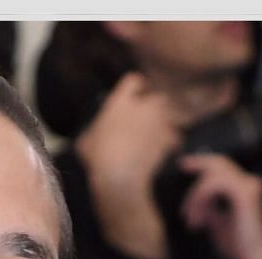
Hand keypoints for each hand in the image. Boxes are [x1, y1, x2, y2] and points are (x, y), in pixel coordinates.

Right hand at [74, 73, 181, 195]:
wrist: (120, 175)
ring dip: (166, 121)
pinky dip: (173, 141)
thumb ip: (93, 131)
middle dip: (156, 105)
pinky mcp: (167, 139)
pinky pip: (176, 135)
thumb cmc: (98, 157)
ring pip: (170, 114)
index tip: (134, 93)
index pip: (132, 80)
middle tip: (149, 115)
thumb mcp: (86, 141)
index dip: (135, 87)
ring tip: (159, 131)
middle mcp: (142, 107)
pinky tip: (167, 147)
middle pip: (158, 96)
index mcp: (120, 102)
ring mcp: (157, 123)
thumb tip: (92, 134)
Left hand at [176, 153, 261, 258]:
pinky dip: (200, 200)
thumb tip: (196, 200)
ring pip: (212, 176)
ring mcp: (249, 186)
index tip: (185, 166)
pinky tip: (199, 221)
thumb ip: (210, 209)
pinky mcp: (245, 193)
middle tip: (182, 166)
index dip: (204, 163)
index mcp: (247, 190)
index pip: (224, 168)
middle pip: (220, 163)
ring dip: (196, 197)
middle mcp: (251, 184)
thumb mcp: (218, 224)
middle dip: (198, 163)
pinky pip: (213, 185)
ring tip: (191, 221)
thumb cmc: (240, 247)